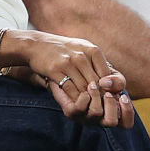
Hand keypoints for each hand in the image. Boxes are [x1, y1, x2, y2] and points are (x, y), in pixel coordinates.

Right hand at [6, 30, 130, 125]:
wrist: (36, 44)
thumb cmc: (64, 51)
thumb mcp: (84, 51)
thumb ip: (99, 65)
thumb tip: (113, 85)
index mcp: (92, 50)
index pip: (108, 76)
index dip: (109, 90)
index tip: (106, 97)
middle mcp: (81, 55)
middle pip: (97, 84)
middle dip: (99, 97)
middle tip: (99, 106)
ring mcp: (68, 62)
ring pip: (84, 88)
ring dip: (87, 99)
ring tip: (88, 105)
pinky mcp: (54, 70)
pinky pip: (69, 89)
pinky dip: (74, 98)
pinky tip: (74, 101)